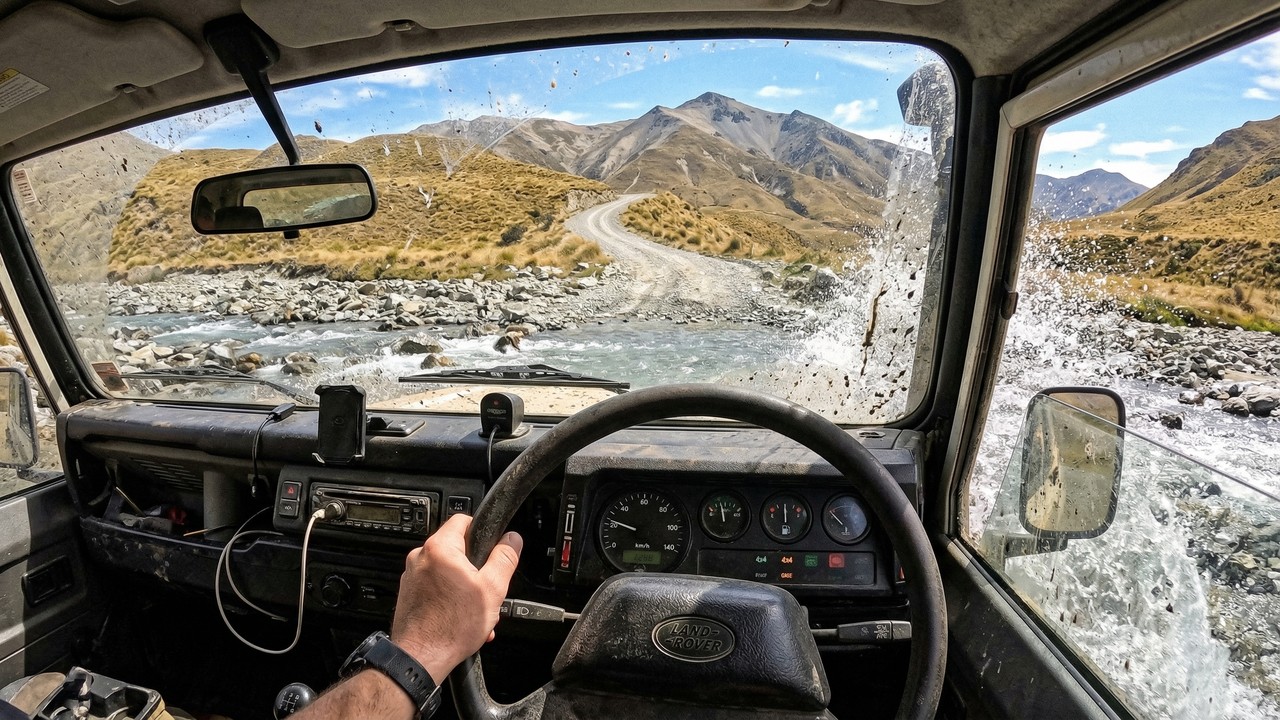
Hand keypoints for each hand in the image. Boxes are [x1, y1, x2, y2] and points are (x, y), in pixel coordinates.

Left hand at [390, 513, 522, 683]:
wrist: (421, 658)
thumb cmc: (451, 627)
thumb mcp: (492, 589)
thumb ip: (505, 559)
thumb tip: (512, 539)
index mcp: (440, 548)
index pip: (463, 520)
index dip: (482, 531)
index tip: (492, 546)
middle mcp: (420, 557)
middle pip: (457, 549)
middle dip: (476, 568)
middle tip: (486, 587)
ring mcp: (412, 576)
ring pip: (447, 571)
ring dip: (464, 586)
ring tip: (476, 609)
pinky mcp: (409, 594)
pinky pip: (435, 587)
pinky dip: (450, 597)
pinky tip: (462, 617)